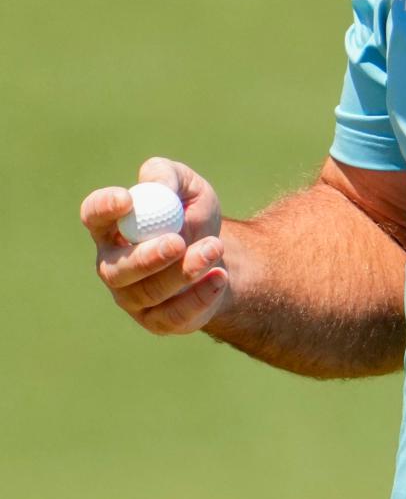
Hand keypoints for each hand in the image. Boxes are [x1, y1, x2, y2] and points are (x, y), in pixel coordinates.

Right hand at [81, 155, 229, 334]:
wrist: (219, 257)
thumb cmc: (192, 216)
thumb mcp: (188, 187)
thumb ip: (168, 177)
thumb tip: (157, 186)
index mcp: (111, 227)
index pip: (93, 216)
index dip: (104, 209)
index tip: (127, 199)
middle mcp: (113, 265)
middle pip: (117, 268)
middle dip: (147, 256)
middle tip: (177, 242)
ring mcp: (132, 297)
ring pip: (150, 292)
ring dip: (184, 271)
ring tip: (215, 247)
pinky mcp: (158, 321)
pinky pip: (174, 316)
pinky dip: (200, 296)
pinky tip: (219, 276)